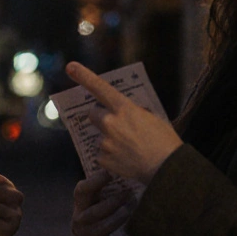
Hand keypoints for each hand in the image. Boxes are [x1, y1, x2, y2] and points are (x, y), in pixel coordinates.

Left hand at [65, 62, 181, 183]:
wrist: (166, 168)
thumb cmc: (164, 142)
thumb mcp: (153, 118)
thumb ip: (135, 113)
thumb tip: (126, 114)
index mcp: (124, 108)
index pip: (100, 88)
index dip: (84, 76)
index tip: (70, 67)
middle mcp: (110, 122)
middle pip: (93, 114)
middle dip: (101, 118)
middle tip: (117, 127)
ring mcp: (104, 141)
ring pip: (99, 137)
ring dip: (109, 140)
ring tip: (128, 149)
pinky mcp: (102, 159)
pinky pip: (102, 155)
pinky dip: (111, 157)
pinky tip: (126, 160)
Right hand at [71, 170, 133, 235]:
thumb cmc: (107, 213)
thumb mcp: (104, 199)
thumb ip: (110, 188)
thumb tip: (126, 168)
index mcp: (81, 202)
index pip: (82, 190)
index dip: (95, 182)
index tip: (110, 174)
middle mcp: (79, 217)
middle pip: (92, 210)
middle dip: (111, 201)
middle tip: (129, 194)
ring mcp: (84, 233)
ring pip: (100, 224)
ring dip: (117, 216)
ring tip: (130, 209)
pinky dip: (117, 230)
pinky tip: (129, 226)